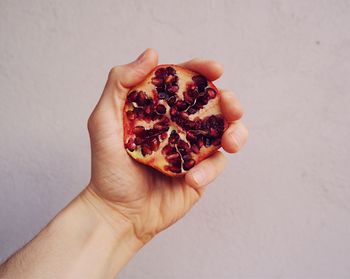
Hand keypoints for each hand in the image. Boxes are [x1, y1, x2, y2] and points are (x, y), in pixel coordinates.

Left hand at [84, 49, 247, 242]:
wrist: (117, 212)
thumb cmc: (108, 167)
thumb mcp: (103, 120)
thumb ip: (120, 83)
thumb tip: (152, 54)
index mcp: (161, 110)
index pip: (186, 83)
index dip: (202, 71)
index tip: (215, 69)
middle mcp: (180, 126)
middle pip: (214, 106)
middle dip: (230, 101)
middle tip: (229, 104)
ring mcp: (193, 149)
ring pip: (227, 132)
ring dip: (236, 132)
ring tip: (229, 141)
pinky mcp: (201, 173)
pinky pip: (216, 164)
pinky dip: (208, 170)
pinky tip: (191, 179)